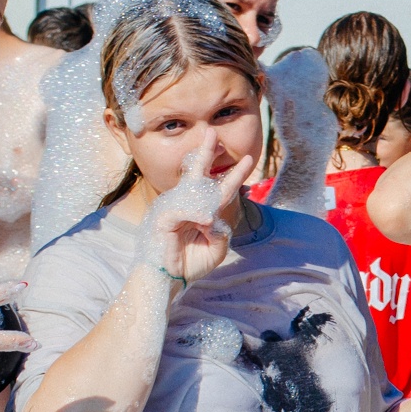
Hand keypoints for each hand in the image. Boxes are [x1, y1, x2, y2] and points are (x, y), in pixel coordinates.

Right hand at [147, 149, 255, 284]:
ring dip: (206, 182)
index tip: (248, 159)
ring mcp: (174, 208)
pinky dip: (196, 215)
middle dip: (206, 151)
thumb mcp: (217, 247)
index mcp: (201, 209)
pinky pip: (182, 211)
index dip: (232, 174)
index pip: (218, 188)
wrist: (171, 279)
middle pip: (197, 172)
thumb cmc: (192, 262)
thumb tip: (213, 216)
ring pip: (191, 188)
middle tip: (214, 132)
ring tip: (222, 165)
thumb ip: (221, 230)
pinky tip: (205, 221)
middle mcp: (187, 204)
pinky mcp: (162, 218)